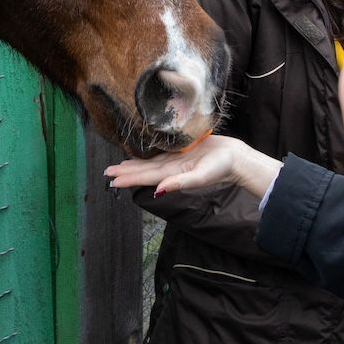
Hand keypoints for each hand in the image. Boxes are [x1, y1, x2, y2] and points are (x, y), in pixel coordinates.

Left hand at [104, 135, 280, 197]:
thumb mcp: (200, 176)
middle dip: (125, 172)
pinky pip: (159, 154)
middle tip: (106, 173)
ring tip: (118, 166)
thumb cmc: (221, 167)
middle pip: (144, 170)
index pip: (145, 177)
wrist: (236, 158)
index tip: (111, 180)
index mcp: (173, 174)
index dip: (128, 178)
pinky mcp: (181, 151)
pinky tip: (140, 154)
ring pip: (149, 163)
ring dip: (133, 165)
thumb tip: (158, 191)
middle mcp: (171, 168)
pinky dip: (147, 156)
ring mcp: (175, 160)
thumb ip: (180, 183)